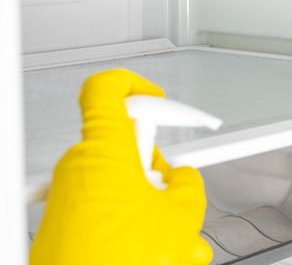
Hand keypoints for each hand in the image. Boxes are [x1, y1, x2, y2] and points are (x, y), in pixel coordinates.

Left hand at [29, 69, 211, 264]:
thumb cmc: (117, 262)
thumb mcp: (182, 215)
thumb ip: (187, 183)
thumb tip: (181, 180)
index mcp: (105, 150)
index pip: (106, 90)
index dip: (134, 84)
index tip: (155, 97)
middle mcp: (79, 166)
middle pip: (123, 144)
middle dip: (153, 166)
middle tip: (169, 188)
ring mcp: (68, 195)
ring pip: (117, 182)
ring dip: (146, 203)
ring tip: (166, 236)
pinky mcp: (64, 220)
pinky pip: (103, 207)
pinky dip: (129, 222)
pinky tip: (153, 249)